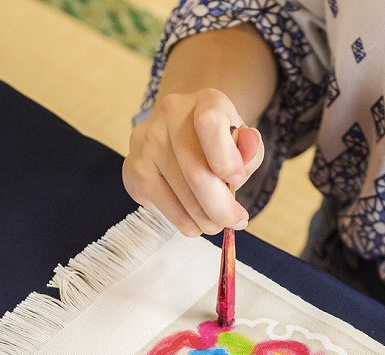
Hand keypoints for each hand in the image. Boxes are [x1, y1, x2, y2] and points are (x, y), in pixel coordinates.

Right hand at [123, 89, 262, 236]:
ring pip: (182, 195)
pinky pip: (165, 207)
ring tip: (216, 223)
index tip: (237, 180)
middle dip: (221, 207)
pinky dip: (186, 223)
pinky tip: (196, 222)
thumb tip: (249, 145)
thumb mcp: (242, 144)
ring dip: (206, 220)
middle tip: (235, 221)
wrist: (178, 138)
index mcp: (206, 101)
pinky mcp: (134, 168)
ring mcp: (147, 141)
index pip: (210, 122)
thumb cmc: (216, 144)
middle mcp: (171, 114)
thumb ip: (250, 150)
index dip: (226, 159)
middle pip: (196, 171)